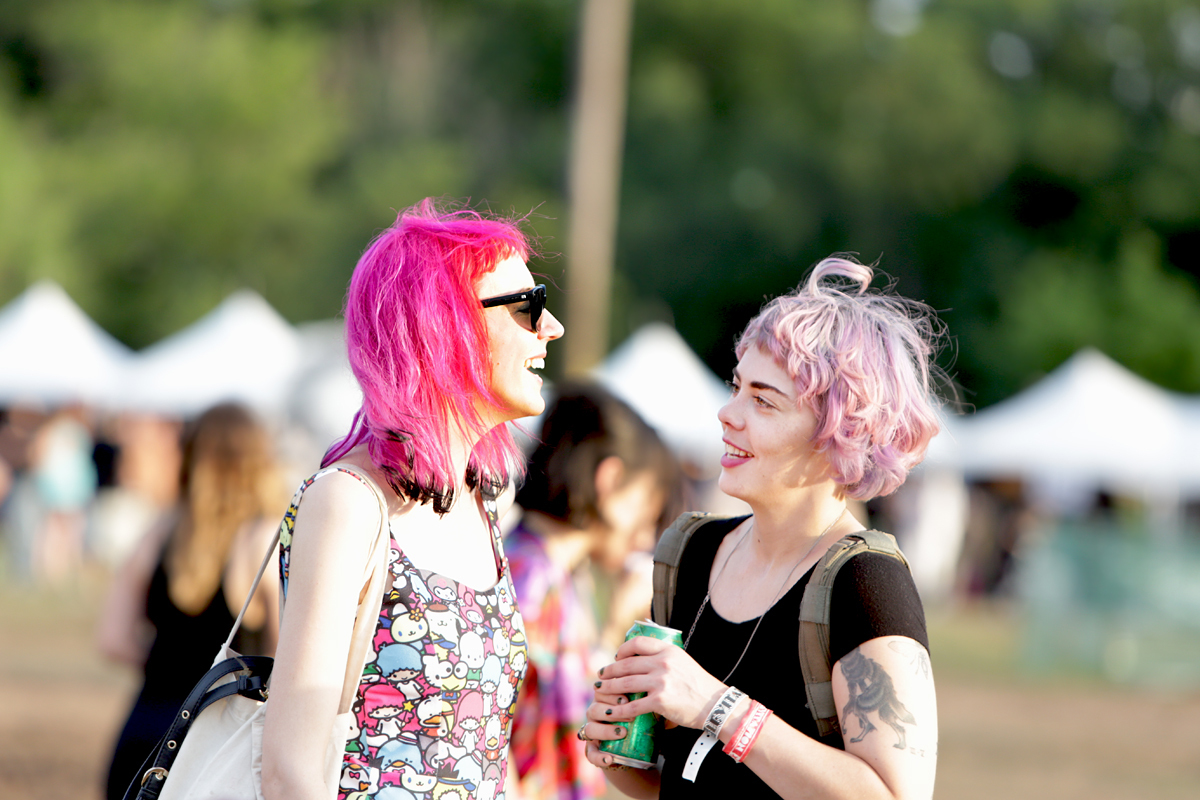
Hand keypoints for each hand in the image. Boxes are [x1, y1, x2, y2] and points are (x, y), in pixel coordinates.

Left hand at [587, 636, 727, 730]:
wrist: (716, 704)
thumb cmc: (699, 685)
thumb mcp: (683, 662)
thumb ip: (664, 659)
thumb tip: (643, 661)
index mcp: (668, 651)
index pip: (638, 643)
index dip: (623, 649)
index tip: (616, 657)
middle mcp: (663, 663)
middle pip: (627, 664)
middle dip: (610, 669)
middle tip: (602, 674)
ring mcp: (660, 682)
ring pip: (625, 683)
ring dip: (609, 687)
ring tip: (602, 689)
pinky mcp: (660, 701)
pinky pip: (632, 705)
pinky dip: (618, 709)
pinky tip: (611, 711)